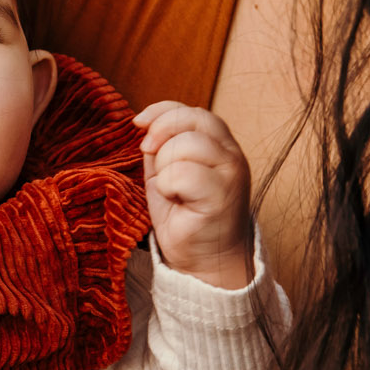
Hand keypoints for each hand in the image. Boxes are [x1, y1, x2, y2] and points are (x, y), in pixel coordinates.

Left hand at [134, 101, 255, 289]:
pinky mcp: (222, 196)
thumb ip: (163, 144)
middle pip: (191, 120)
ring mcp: (231, 174)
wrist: (205, 258)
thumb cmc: (185, 214)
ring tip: (172, 189)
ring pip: (185, 145)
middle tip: (152, 160)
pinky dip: (168, 186)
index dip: (162, 112)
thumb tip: (144, 122)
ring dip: (165, 167)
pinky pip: (182, 174)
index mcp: (220, 145)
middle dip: (161, 137)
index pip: (192, 111)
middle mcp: (231, 155)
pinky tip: (176, 201)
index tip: (138, 124)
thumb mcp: (168, 170)